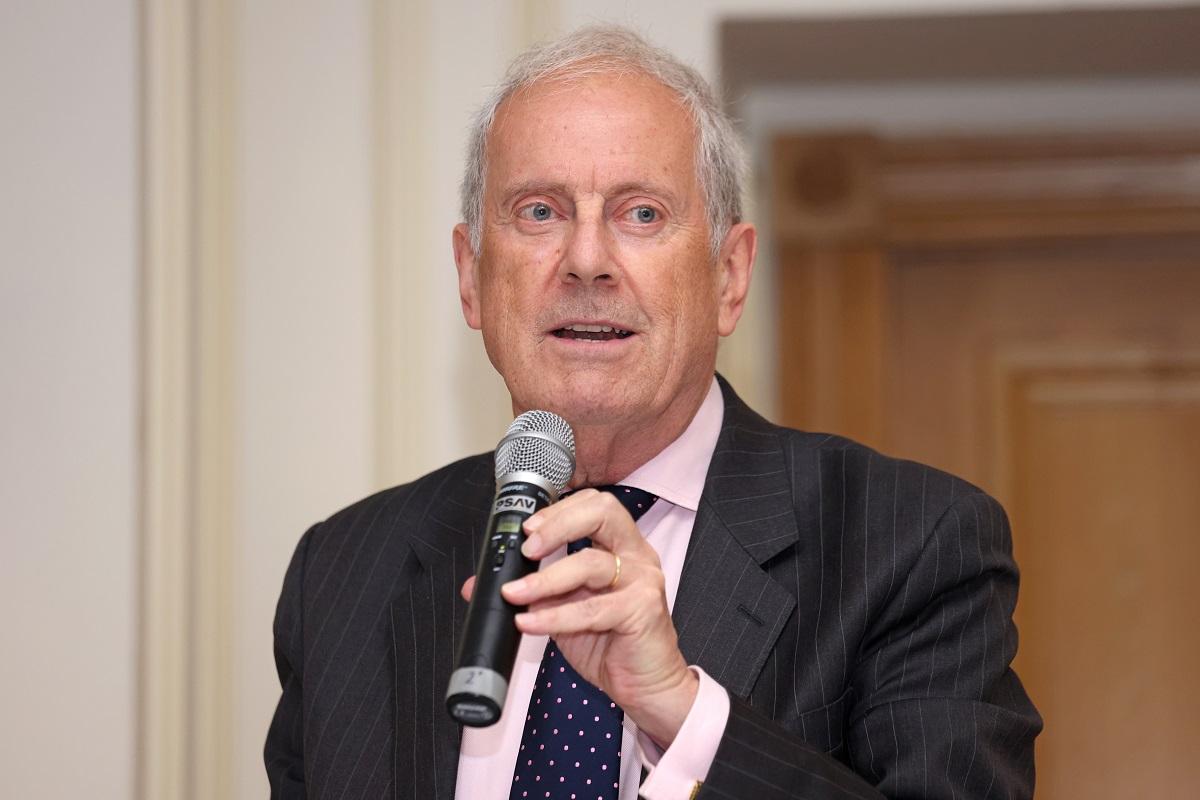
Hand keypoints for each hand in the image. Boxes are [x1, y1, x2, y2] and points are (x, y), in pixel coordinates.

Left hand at [459, 488, 697, 746]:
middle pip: (603, 512)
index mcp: (622, 546)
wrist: (646, 685)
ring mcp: (643, 580)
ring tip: (514, 593)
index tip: (527, 528)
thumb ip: (533, 591)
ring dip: (544, 579)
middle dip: (558, 524)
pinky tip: (529, 623)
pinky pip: (591, 609)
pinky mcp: (643, 610)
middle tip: (527, 548)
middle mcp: (637, 555)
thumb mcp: (564, 610)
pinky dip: (554, 616)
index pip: (594, 504)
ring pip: (590, 563)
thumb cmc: (611, 644)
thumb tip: (477, 585)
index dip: (559, 510)